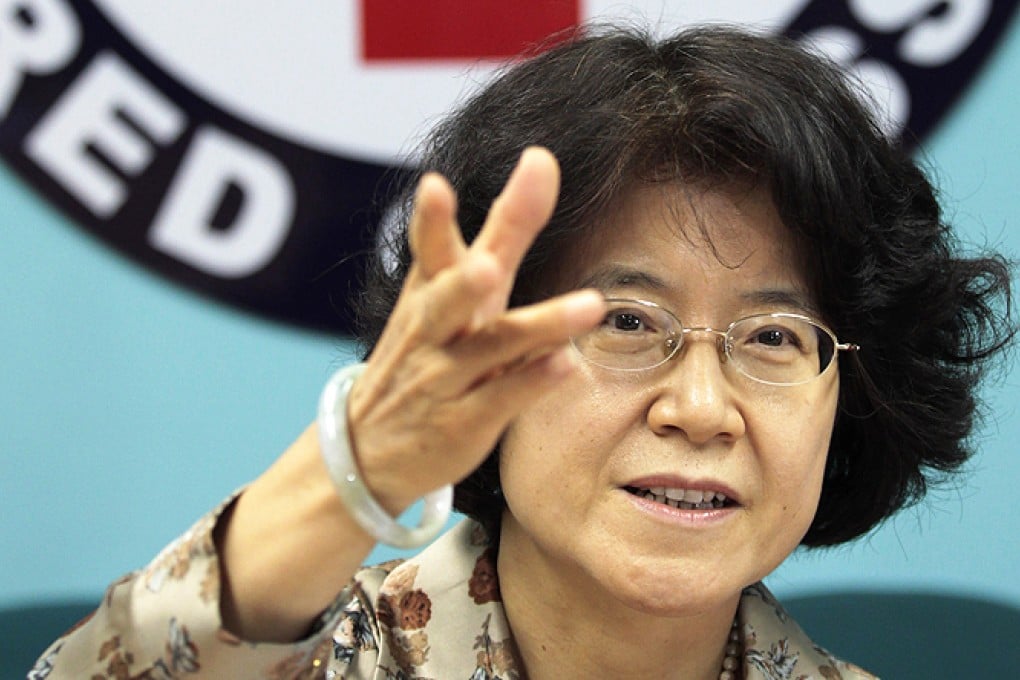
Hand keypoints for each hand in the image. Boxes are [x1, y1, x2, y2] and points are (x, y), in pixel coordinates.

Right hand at [346, 147, 605, 512]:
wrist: (369, 444)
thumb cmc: (429, 349)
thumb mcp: (458, 286)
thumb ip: (505, 226)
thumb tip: (542, 158)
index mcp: (430, 290)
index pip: (428, 250)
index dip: (430, 221)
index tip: (435, 187)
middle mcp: (433, 331)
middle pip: (448, 301)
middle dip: (464, 282)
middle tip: (487, 266)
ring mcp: (446, 378)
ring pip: (492, 350)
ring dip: (539, 327)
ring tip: (588, 305)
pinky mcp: (463, 422)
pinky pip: (501, 399)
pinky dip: (533, 382)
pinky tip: (567, 366)